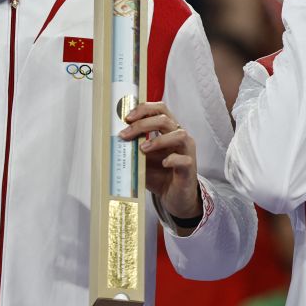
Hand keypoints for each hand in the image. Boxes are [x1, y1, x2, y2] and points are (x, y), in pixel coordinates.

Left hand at [120, 102, 201, 224]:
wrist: (173, 196)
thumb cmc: (159, 175)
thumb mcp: (142, 159)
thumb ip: (134, 147)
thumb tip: (115, 139)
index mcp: (168, 130)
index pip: (160, 109)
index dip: (144, 109)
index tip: (127, 118)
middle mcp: (179, 137)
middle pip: (165, 119)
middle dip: (143, 124)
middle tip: (125, 134)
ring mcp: (187, 151)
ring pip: (179, 134)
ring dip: (158, 140)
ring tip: (142, 149)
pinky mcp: (189, 167)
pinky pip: (184, 159)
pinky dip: (172, 159)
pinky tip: (163, 163)